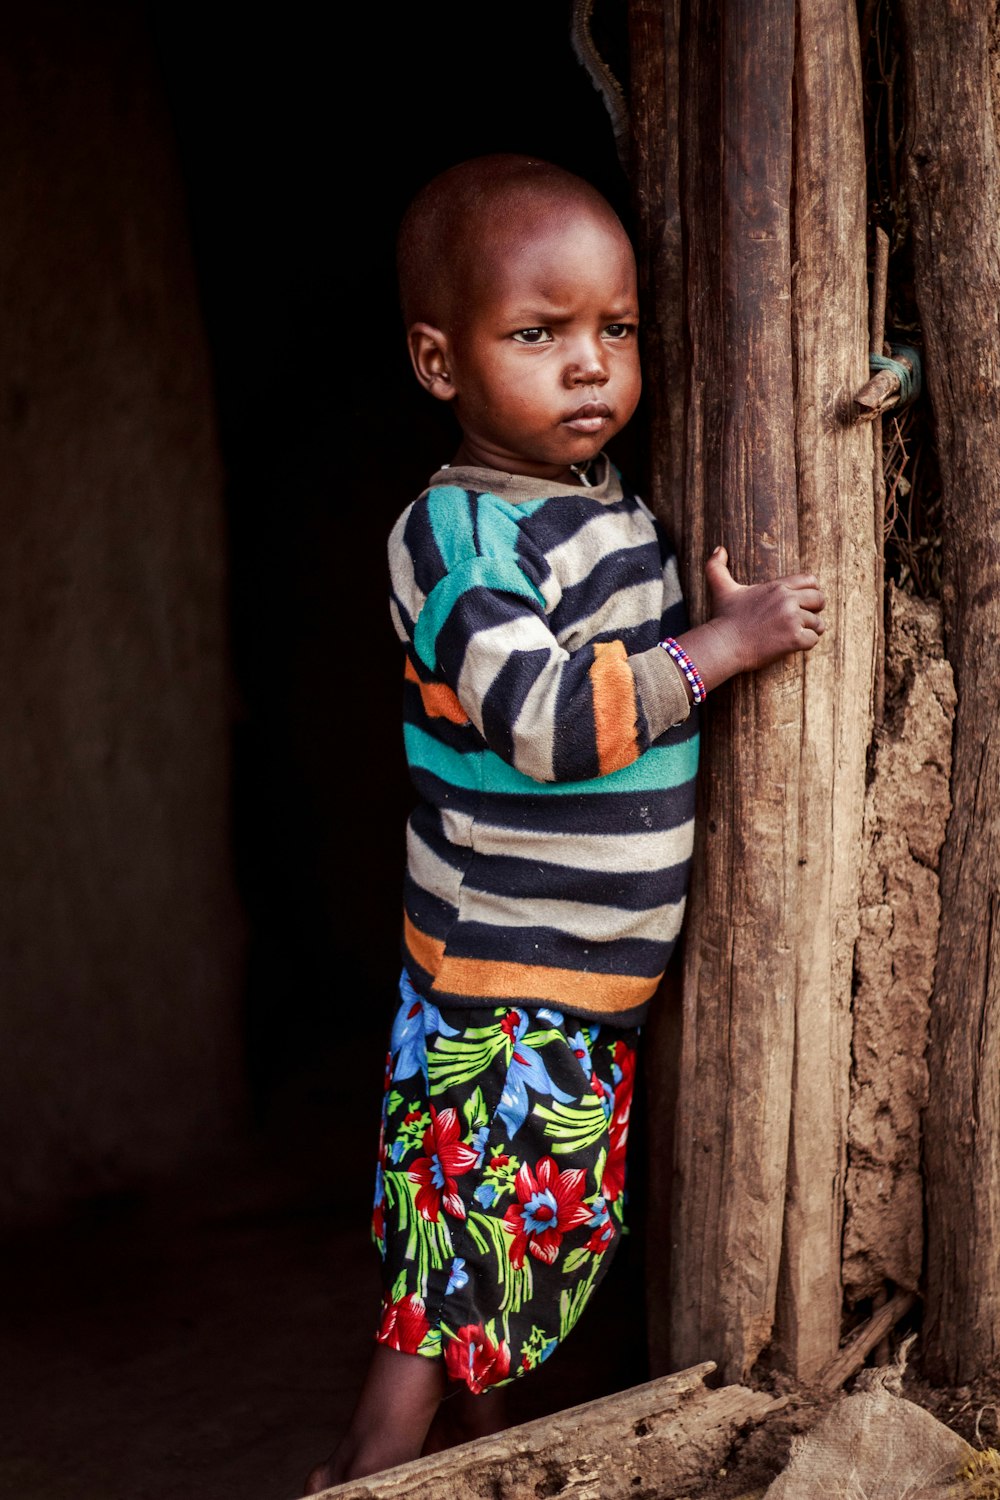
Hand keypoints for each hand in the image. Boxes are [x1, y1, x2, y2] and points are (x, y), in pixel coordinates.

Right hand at [672, 546, 825, 693]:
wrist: (723, 645)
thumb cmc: (723, 618)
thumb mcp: (721, 589)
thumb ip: (717, 567)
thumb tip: (718, 549)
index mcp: (776, 587)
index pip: (810, 580)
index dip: (813, 590)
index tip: (807, 600)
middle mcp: (787, 600)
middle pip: (819, 599)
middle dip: (816, 610)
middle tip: (807, 619)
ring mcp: (792, 619)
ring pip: (817, 623)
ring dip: (811, 630)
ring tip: (797, 634)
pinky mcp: (794, 639)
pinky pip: (813, 640)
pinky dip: (806, 644)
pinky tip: (793, 645)